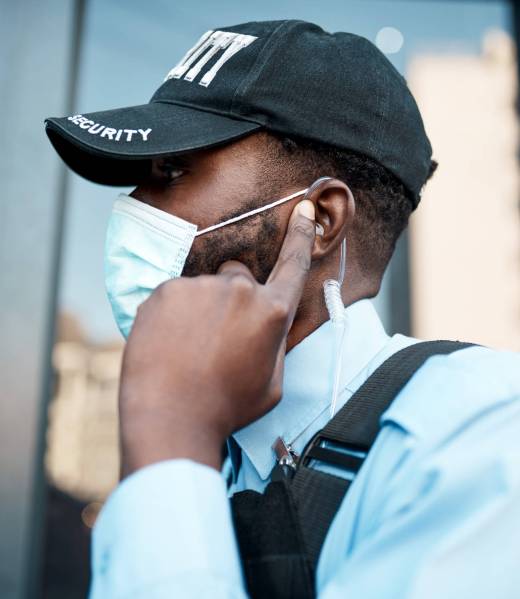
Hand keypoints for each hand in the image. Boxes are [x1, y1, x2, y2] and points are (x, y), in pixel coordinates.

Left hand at [118, 200, 315, 476]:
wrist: (170, 417)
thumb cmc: (226, 407)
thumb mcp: (271, 383)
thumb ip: (273, 342)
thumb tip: (265, 323)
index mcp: (271, 312)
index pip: (292, 265)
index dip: (301, 237)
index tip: (304, 210)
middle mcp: (239, 290)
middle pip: (240, 277)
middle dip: (234, 298)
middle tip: (217, 338)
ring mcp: (200, 287)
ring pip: (204, 288)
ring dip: (201, 308)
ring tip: (189, 348)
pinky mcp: (166, 290)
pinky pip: (175, 294)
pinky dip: (173, 313)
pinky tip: (169, 343)